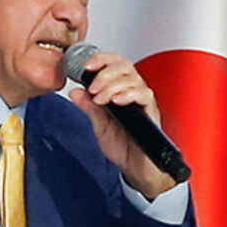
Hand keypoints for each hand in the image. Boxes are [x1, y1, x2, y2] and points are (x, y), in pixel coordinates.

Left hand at [68, 51, 175, 198]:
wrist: (135, 167)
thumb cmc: (123, 147)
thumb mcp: (99, 126)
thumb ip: (89, 107)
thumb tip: (75, 91)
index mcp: (119, 91)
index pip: (114, 63)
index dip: (101, 59)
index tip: (85, 66)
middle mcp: (132, 92)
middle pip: (124, 66)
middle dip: (105, 73)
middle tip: (93, 88)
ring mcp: (142, 101)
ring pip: (132, 78)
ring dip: (112, 85)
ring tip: (101, 99)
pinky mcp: (150, 111)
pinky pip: (144, 94)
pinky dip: (128, 94)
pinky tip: (117, 101)